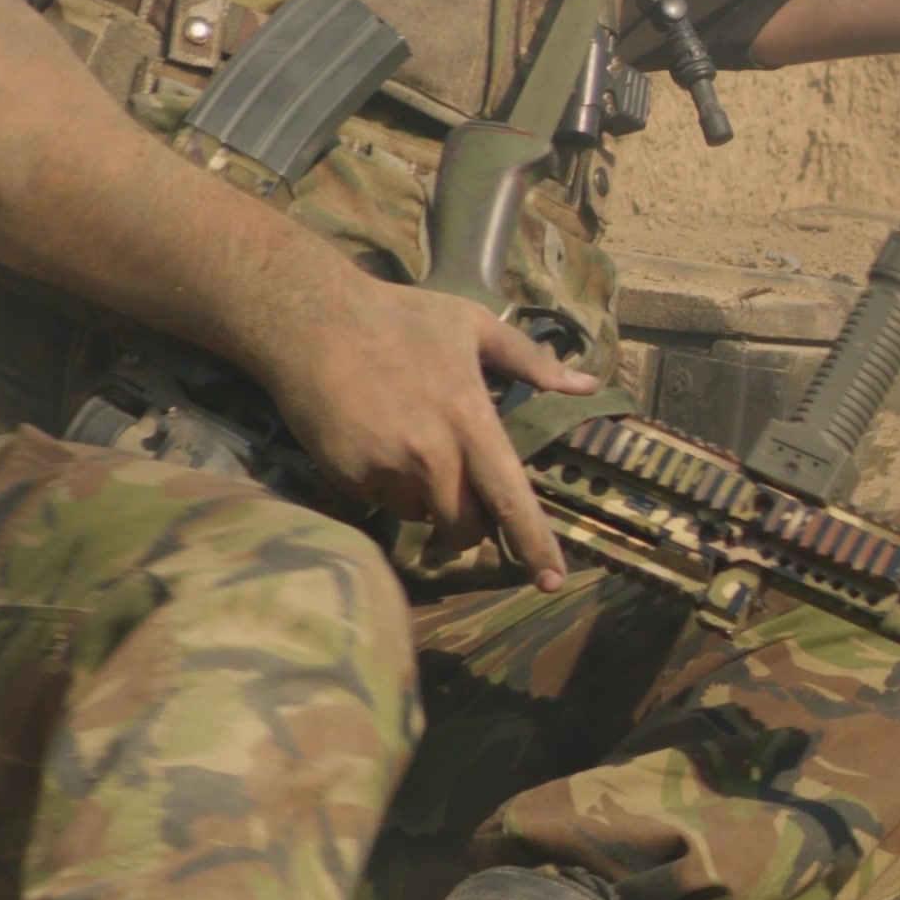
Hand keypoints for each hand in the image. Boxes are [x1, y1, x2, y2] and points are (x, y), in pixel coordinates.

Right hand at [250, 278, 600, 584]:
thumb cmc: (399, 317)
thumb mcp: (474, 325)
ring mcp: (385, 468)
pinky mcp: (347, 476)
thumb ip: (532, 362)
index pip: (510, 498)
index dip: (535, 544)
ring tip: (408, 441)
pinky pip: (379, 501)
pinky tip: (374, 439)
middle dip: (470, 524)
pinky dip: (385, 484)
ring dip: (424, 498)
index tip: (552, 582)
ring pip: (419, 514)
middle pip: (464, 525)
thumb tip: (589, 386)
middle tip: (462, 488)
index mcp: (469, 420)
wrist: (310, 320)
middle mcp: (430, 454)